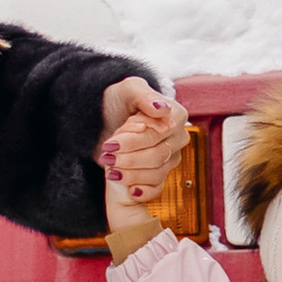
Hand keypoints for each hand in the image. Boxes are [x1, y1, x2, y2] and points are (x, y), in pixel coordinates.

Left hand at [100, 79, 189, 207]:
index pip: (157, 135)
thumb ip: (144, 96)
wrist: (105, 117)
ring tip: (110, 169)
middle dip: (128, 158)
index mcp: (176, 116)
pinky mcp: (159, 174)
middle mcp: (177, 138)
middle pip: (157, 156)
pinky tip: (128, 190)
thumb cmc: (118, 100)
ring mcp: (170, 158)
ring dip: (130, 175)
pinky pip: (157, 188)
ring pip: (156, 174)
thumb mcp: (128, 90)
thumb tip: (163, 109)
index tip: (111, 143)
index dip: (134, 141)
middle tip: (106, 156)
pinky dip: (142, 191)